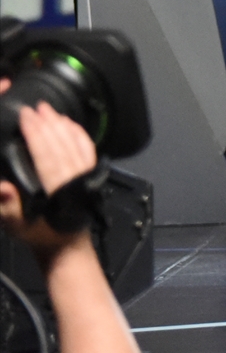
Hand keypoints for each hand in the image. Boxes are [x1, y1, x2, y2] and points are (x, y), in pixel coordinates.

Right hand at [0, 87, 99, 262]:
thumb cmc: (39, 234)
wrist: (65, 245)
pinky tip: (68, 123)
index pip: (46, 155)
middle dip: (47, 124)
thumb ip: (7, 207)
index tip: (26, 116)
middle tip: (34, 108)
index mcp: (57, 190)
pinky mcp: (90, 174)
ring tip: (48, 110)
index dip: (36, 134)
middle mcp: (74, 179)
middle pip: (61, 145)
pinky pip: (87, 148)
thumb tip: (1, 187)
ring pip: (75, 144)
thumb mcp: (16, 225)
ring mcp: (85, 175)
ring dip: (62, 124)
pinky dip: (78, 133)